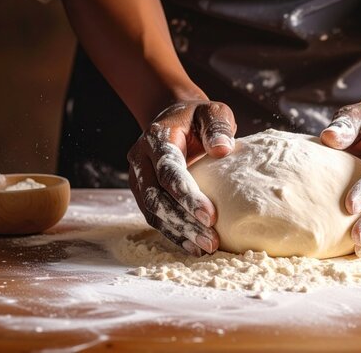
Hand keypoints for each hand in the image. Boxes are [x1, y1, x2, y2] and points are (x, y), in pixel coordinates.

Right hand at [127, 101, 236, 255]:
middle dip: (183, 221)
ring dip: (178, 232)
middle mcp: (141, 158)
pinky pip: (154, 216)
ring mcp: (138, 177)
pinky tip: (192, 246)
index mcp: (157, 138)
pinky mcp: (143, 191)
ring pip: (152, 211)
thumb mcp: (212, 112)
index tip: (211, 217)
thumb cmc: (198, 118)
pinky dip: (172, 233)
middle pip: (156, 197)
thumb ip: (218, 126)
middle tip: (211, 240)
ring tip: (205, 247)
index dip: (187, 195)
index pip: (168, 170)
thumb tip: (222, 149)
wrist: (175, 119)